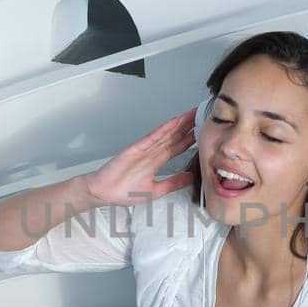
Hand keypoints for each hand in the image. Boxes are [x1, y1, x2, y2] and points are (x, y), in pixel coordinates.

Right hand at [83, 108, 197, 205]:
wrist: (103, 193)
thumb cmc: (124, 192)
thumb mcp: (156, 190)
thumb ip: (173, 183)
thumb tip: (190, 177)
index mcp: (157, 162)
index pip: (178, 147)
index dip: (191, 138)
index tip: (204, 131)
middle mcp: (153, 153)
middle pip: (174, 136)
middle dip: (189, 126)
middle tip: (203, 115)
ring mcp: (145, 149)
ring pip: (166, 133)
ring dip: (180, 123)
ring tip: (193, 113)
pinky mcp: (136, 149)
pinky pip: (152, 137)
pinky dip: (164, 129)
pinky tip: (174, 121)